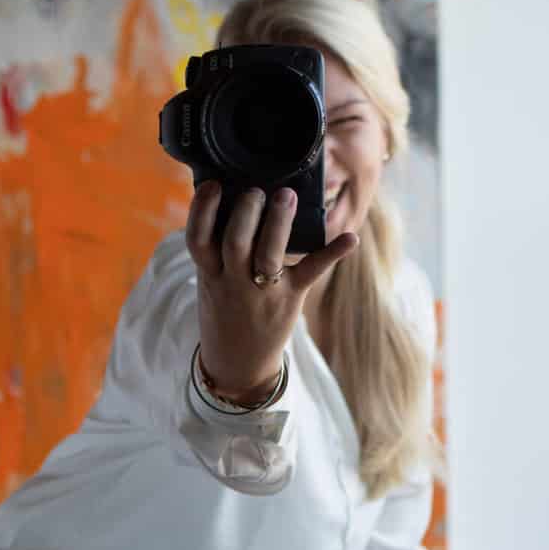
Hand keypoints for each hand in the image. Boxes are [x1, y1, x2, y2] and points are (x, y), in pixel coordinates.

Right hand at [184, 181, 357, 400]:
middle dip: (245, 212)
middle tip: (256, 189)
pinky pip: (311, 273)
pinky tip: (351, 238)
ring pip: (268, 255)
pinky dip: (332, 254)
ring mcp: (263, 292)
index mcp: (209, 274)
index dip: (202, 210)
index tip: (214, 184)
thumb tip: (229, 196)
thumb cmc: (224, 310)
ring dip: (279, 224)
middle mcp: (233, 282)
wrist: (238, 364)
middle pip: (235, 242)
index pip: (198, 240)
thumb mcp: (209, 281)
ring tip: (287, 195)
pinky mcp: (291, 299)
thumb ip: (216, 248)